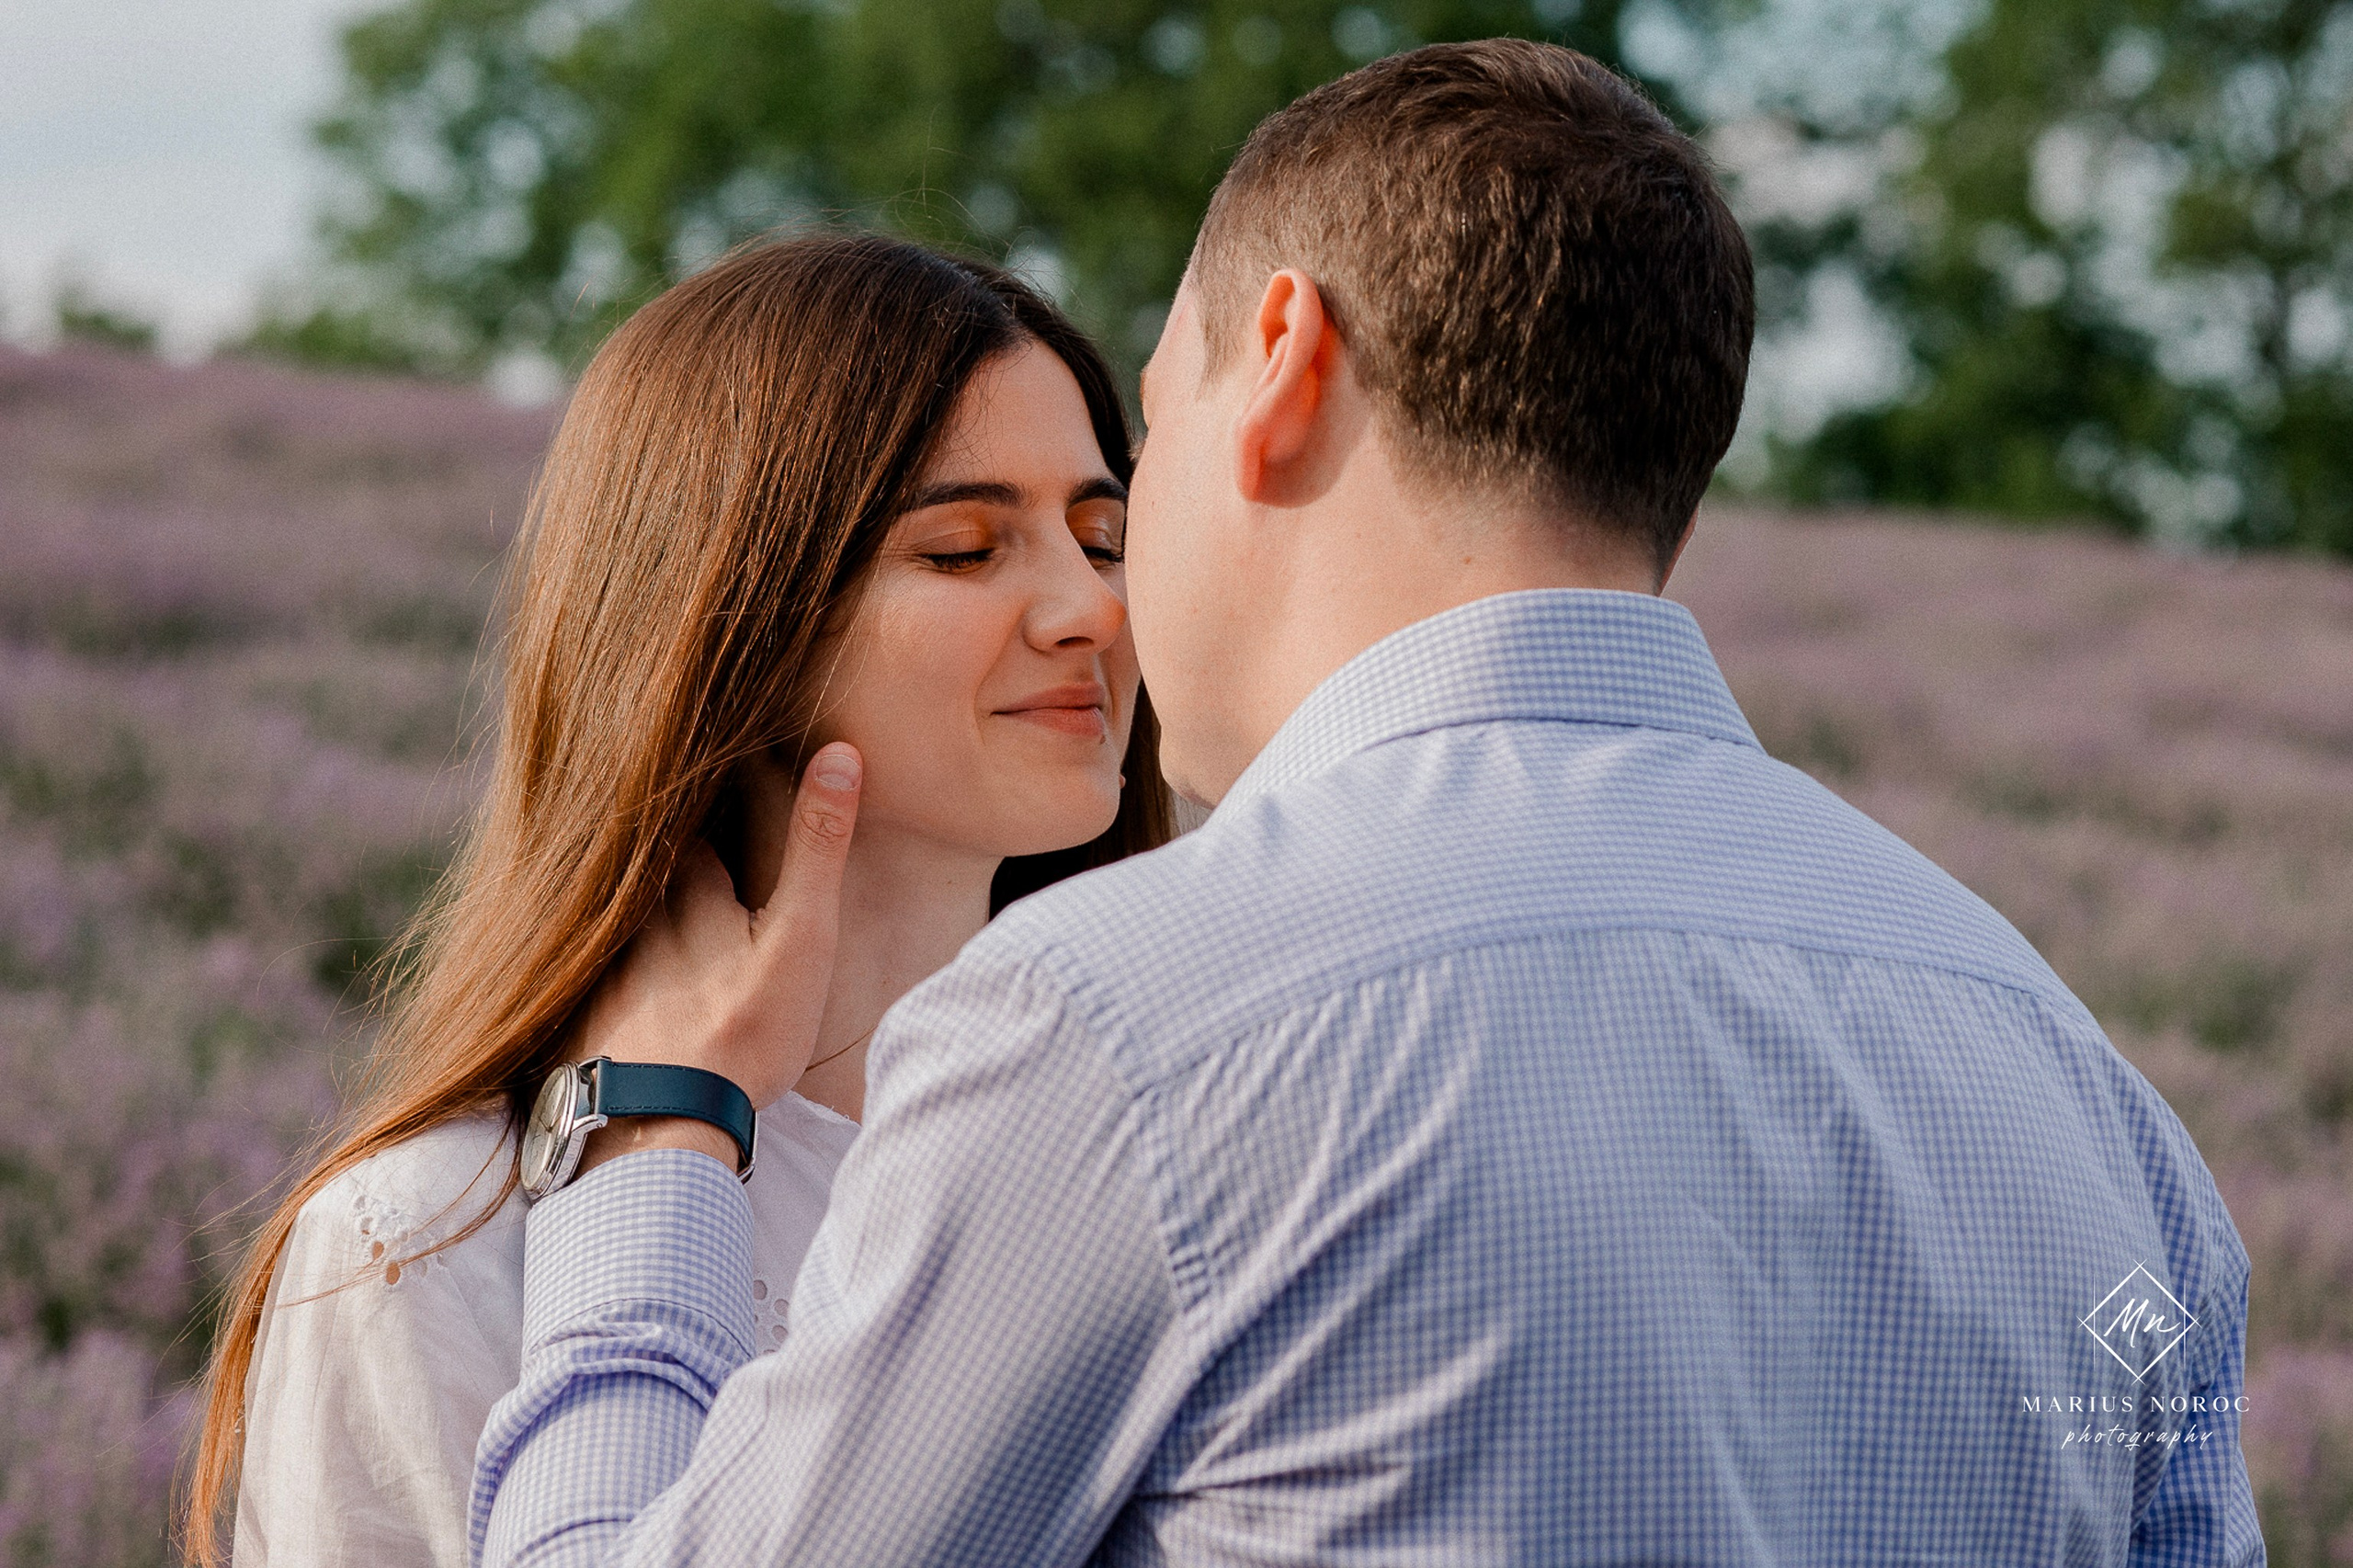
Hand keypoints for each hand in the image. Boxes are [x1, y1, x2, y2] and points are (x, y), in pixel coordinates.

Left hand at [569, 743, 861, 1175]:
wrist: (659, 1130)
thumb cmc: (746, 1035)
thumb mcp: (800, 940)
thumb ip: (817, 849)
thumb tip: (838, 753)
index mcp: (690, 900)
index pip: (697, 832)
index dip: (706, 807)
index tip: (711, 780)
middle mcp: (635, 928)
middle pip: (643, 876)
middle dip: (655, 855)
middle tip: (661, 831)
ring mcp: (599, 979)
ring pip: (608, 927)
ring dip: (617, 910)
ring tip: (629, 904)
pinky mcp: (573, 1028)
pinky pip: (577, 984)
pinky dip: (585, 973)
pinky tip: (594, 983)